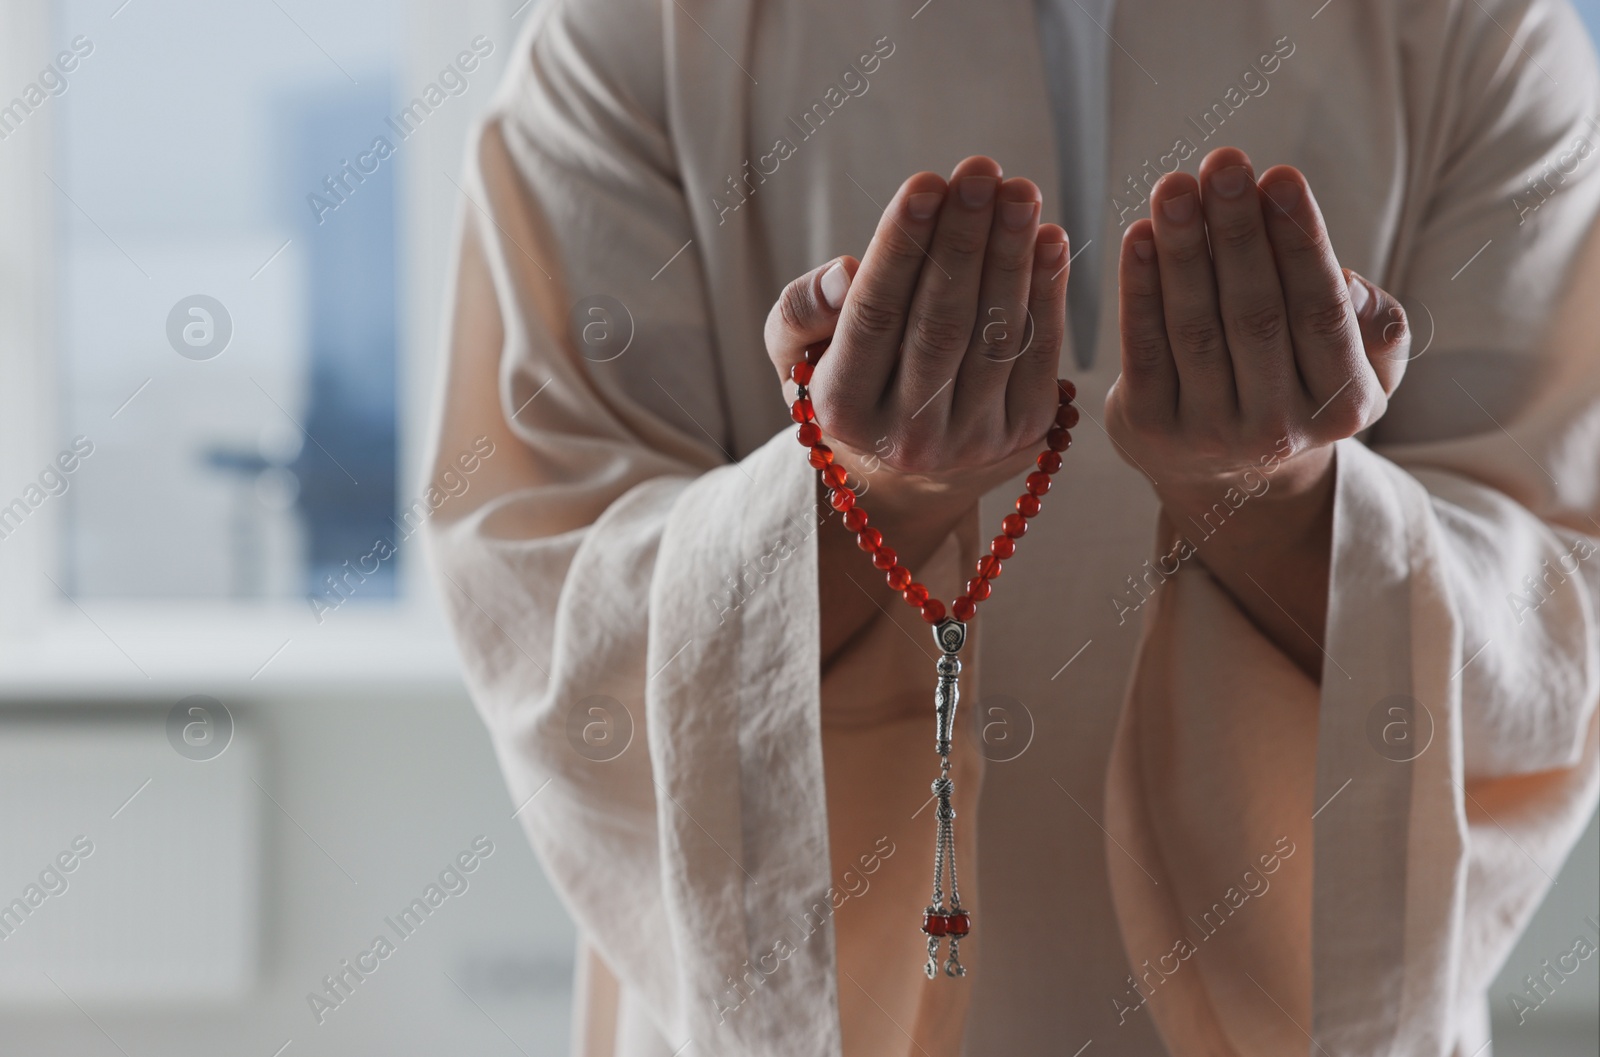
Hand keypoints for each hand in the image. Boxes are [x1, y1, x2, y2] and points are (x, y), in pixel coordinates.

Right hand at [764, 156, 1070, 527]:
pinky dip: (1048, 294)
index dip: (901, 248)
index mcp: (842, 411)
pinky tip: (1049, 239)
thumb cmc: (841, 384)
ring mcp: (970, 440)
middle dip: (964, 241)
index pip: (873, 318)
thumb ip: (801, 310)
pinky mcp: (1023, 434)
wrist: (900, 474)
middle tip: (981, 172)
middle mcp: (906, 435)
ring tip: (1019, 191)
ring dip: (1012, 257)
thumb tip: (846, 275)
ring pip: (994, 336)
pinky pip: (1038, 354)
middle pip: (940, 325)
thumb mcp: (795, 351)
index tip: (924, 183)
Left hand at [1105, 146, 1411, 678]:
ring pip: (1194, 328)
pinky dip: (1138, 289)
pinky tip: (1137, 236)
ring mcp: (1208, 436)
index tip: (1279, 176)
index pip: (1320, 314)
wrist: (1231, 474)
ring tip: (1173, 186)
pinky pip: (1142, 348)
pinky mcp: (1148, 430)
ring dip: (1181, 250)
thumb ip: (1371, 320)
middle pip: (1254, 315)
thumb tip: (1342, 277)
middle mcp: (1277, 430)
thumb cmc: (1300, 384)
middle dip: (1236, 232)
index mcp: (1343, 407)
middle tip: (1223, 163)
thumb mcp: (1360, 364)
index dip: (1298, 243)